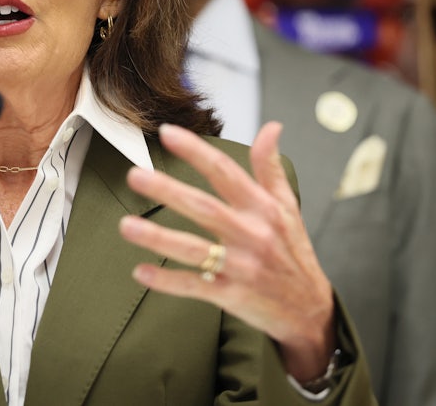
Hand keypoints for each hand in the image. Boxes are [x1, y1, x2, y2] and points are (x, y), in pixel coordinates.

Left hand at [119, 122, 334, 380]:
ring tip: (126, 226)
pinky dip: (167, 281)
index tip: (167, 133)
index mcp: (263, 208)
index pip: (225, 172)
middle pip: (205, 208)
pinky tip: (140, 272)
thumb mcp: (288, 206)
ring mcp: (242, 266)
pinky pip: (195, 286)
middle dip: (169, 191)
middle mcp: (253, 234)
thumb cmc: (293, 252)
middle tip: (135, 175)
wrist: (309, 309)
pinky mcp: (232, 294)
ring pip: (195, 249)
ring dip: (159, 237)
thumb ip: (271, 167)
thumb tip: (271, 127)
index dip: (196, 151)